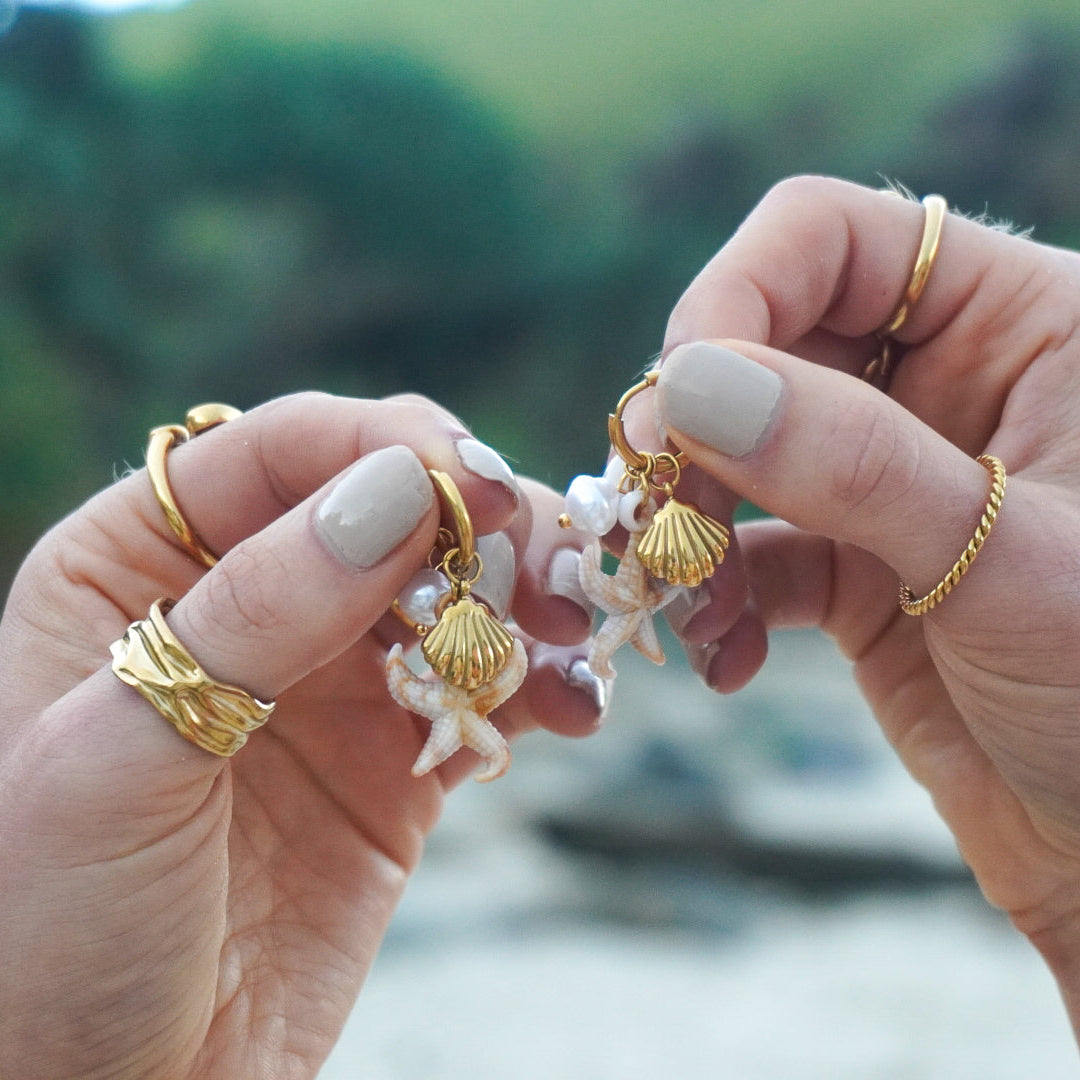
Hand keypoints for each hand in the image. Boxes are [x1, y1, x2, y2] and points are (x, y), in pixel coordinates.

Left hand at [0, 392, 602, 1079]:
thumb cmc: (57, 932)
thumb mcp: (121, 760)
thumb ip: (256, 614)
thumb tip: (398, 489)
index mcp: (136, 564)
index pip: (280, 450)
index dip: (386, 446)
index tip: (479, 490)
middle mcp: (242, 600)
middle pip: (388, 506)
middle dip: (483, 524)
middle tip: (553, 570)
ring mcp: (327, 679)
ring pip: (453, 590)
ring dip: (529, 599)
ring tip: (576, 643)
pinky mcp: (396, 757)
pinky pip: (486, 687)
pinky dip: (542, 681)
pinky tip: (573, 708)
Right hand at [646, 176, 1079, 1032]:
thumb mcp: (1002, 559)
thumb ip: (848, 460)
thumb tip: (688, 384)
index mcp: (1023, 324)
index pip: (830, 237)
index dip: (734, 297)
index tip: (675, 402)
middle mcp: (950, 383)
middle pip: (763, 343)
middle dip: (693, 429)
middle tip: (650, 510)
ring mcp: (893, 480)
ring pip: (741, 454)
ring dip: (688, 522)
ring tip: (677, 597)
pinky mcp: (856, 568)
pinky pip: (752, 553)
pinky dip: (720, 598)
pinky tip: (725, 656)